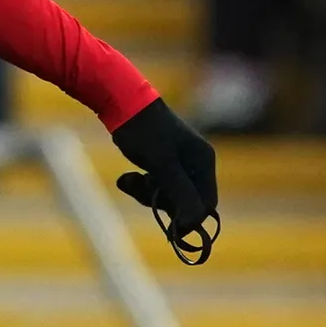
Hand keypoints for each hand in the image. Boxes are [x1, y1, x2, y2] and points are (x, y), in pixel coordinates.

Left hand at [112, 98, 219, 250]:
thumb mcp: (162, 164)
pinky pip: (157, 184)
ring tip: (129, 181)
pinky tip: (126, 179)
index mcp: (203, 160)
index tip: (168, 227)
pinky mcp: (162, 160)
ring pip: (170, 193)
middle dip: (164, 202)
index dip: (189, 217)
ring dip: (149, 194)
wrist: (119, 99)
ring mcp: (179, 160)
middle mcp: (196, 161)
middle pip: (187, 200)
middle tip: (141, 190)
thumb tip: (194, 223)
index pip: (206, 203)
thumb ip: (180, 193)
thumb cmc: (143, 130)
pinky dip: (142, 185)